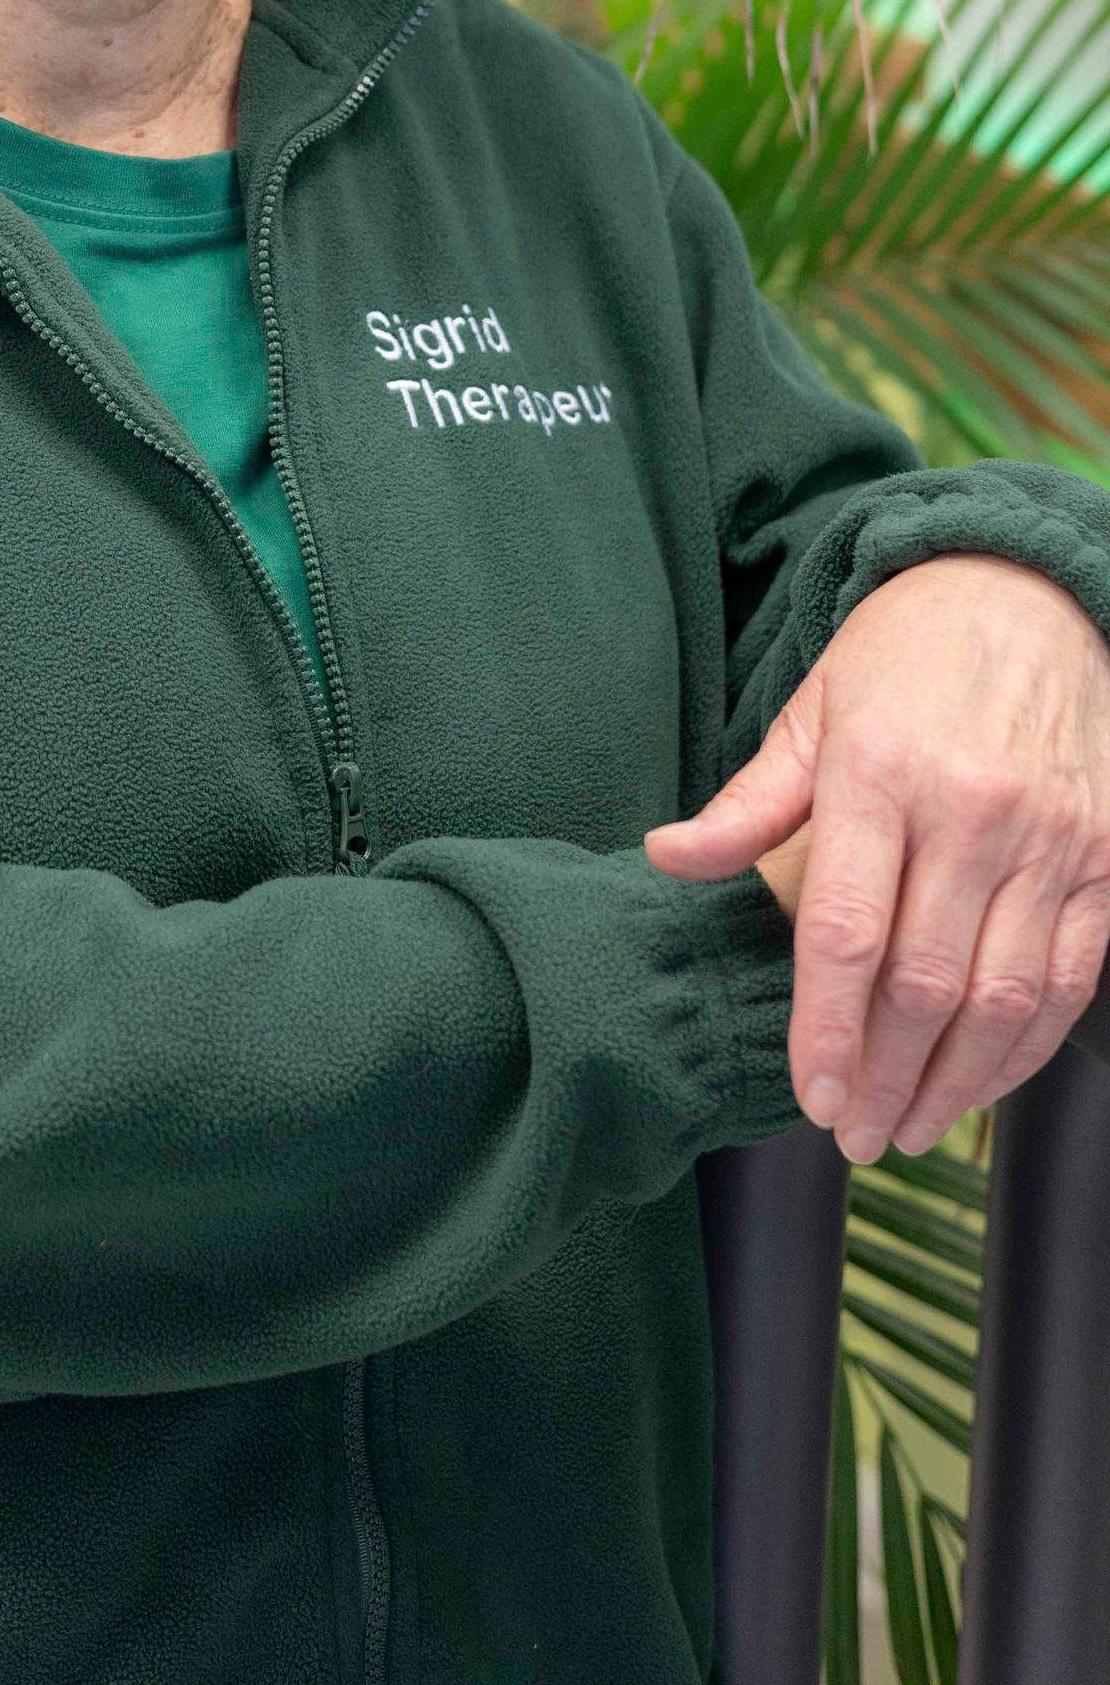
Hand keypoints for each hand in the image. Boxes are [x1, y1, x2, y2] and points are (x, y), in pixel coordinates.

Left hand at [644, 557, 1109, 1161]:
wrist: (1026, 595)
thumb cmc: (903, 656)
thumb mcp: (810, 709)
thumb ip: (745, 802)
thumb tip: (665, 856)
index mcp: (879, 770)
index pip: (846, 929)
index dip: (827, 1029)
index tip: (811, 1095)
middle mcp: (972, 809)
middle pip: (925, 981)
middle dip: (887, 1077)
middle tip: (855, 1136)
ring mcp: (1051, 838)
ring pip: (1005, 996)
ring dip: (957, 1083)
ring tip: (913, 1128)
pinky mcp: (1104, 858)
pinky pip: (1070, 978)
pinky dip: (1028, 1046)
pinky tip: (985, 1082)